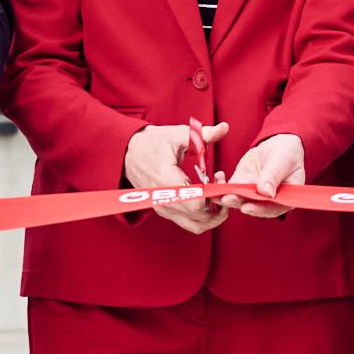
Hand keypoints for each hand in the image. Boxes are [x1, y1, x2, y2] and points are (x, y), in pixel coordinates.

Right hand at [127, 120, 228, 234]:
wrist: (129, 153)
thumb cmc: (154, 143)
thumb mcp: (178, 134)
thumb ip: (203, 134)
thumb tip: (225, 127)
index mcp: (166, 179)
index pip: (195, 201)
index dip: (214, 194)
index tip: (220, 178)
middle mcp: (164, 199)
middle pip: (200, 216)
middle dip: (218, 203)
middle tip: (221, 183)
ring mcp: (164, 208)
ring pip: (197, 225)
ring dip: (214, 214)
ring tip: (217, 193)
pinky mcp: (166, 212)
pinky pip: (190, 223)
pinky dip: (204, 216)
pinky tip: (208, 197)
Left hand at [222, 128, 307, 214]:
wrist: (278, 144)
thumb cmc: (287, 153)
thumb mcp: (283, 161)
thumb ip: (274, 175)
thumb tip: (266, 192)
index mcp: (284, 198)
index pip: (272, 208)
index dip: (259, 210)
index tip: (246, 207)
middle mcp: (267, 200)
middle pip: (252, 205)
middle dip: (238, 203)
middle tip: (227, 199)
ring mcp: (253, 193)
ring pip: (239, 199)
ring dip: (227, 197)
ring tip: (217, 192)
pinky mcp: (241, 184)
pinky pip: (230, 189)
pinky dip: (222, 186)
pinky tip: (218, 179)